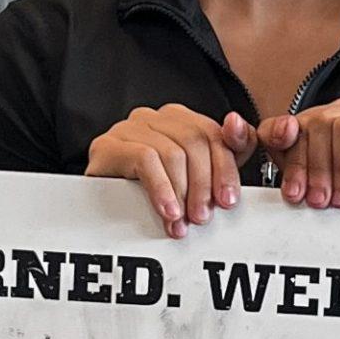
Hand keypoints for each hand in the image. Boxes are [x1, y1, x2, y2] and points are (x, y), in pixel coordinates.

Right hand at [86, 104, 253, 237]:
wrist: (100, 208)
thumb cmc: (148, 193)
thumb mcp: (195, 178)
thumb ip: (226, 154)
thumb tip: (239, 127)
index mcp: (179, 120)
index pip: (213, 133)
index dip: (225, 168)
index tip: (228, 199)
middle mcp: (155, 118)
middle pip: (194, 141)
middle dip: (204, 184)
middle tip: (203, 216)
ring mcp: (129, 128)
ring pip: (171, 152)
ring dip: (182, 192)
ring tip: (182, 220)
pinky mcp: (108, 145)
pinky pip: (144, 159)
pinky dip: (160, 188)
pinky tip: (166, 209)